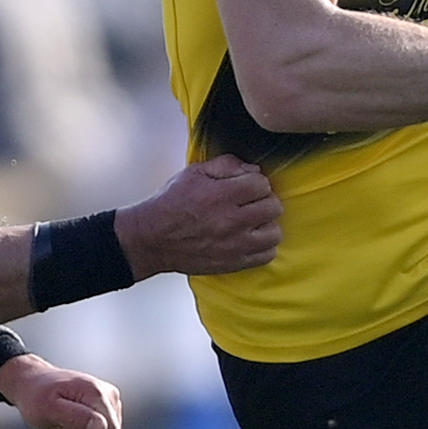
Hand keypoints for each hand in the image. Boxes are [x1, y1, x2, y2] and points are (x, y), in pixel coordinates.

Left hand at [0, 354, 124, 428]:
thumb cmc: (37, 397)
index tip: (65, 428)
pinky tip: (76, 428)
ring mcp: (113, 405)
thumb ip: (75, 418)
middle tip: (64, 427)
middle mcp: (111, 397)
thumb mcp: (47, 409)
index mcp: (98, 393)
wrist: (35, 384)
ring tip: (68, 426)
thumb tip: (102, 427)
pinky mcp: (112, 413)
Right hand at [115, 155, 281, 278]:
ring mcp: (234, 245)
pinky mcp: (233, 263)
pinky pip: (266, 255)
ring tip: (254, 222)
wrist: (152, 239)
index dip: (255, 182)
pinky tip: (252, 239)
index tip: (247, 186)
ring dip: (267, 224)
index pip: (261, 183)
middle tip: (251, 203)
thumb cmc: (171, 204)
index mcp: (220, 195)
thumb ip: (225, 165)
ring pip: (275, 233)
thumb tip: (253, 169)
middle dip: (264, 200)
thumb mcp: (193, 173)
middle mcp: (231, 221)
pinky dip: (264, 246)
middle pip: (272, 207)